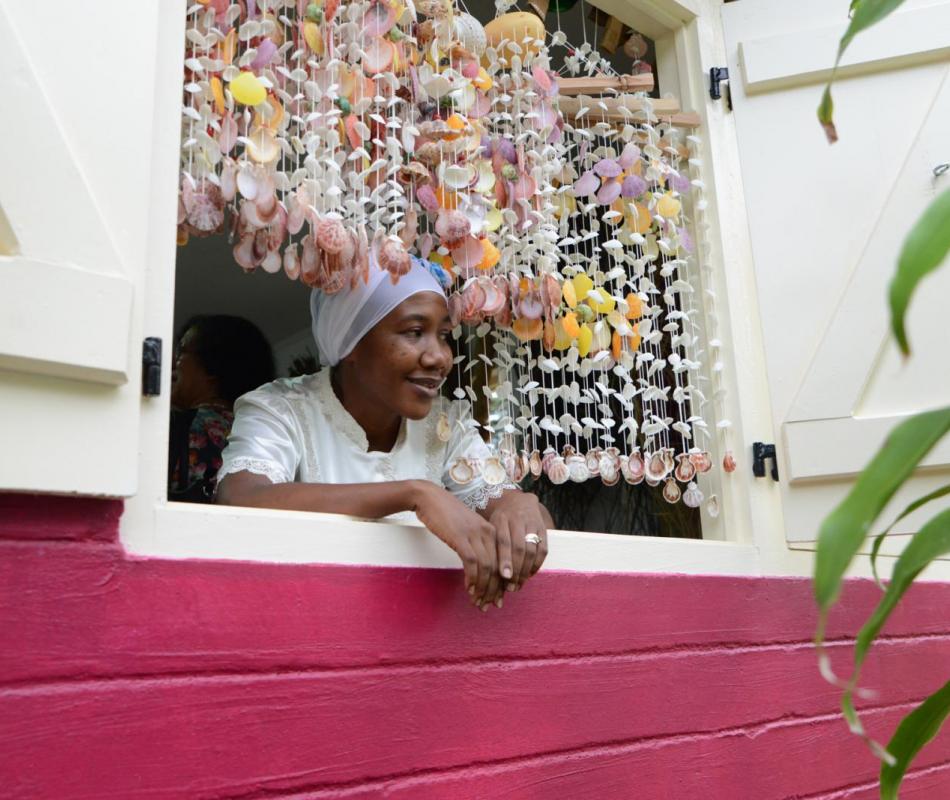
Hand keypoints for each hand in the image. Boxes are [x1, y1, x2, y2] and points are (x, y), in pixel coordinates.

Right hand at [412, 481, 503, 608]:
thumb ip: (477, 545)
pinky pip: (472, 563)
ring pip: (487, 568)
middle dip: (495, 590)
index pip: (504, 562)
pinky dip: (473, 579)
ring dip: (484, 589)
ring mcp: (475, 535)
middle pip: (498, 568)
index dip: (502, 583)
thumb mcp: (468, 529)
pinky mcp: (461, 538)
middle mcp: (487, 533)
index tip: (498, 599)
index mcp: (492, 531)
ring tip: (478, 602)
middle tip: (490, 605)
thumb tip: (481, 568)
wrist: (429, 498)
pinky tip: (469, 589)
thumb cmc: (446, 515)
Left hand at [485, 490, 550, 592]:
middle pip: (519, 548)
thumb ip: (490, 544)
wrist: (518, 501)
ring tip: (519, 584)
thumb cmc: (500, 520)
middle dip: (516, 570)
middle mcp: (518, 520)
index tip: (504, 576)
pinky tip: (529, 575)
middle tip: (511, 587)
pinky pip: (543, 550)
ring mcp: (532, 524)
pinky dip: (537, 565)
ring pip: (532, 550)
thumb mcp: (491, 525)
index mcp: (501, 519)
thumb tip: (484, 572)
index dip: (505, 560)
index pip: (504, 541)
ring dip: (526, 571)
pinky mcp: (543, 529)